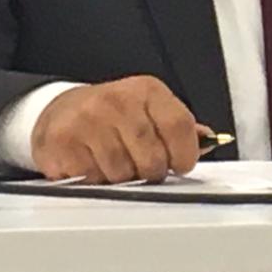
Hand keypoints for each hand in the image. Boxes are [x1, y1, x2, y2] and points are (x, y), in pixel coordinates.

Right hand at [30, 76, 201, 183]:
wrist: (61, 110)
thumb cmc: (112, 114)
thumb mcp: (149, 110)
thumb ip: (177, 127)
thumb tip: (209, 140)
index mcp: (147, 91)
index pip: (179, 126)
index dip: (185, 154)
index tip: (181, 165)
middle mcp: (118, 100)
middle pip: (152, 158)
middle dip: (152, 172)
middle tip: (143, 168)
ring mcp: (89, 120)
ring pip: (122, 174)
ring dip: (122, 179)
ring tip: (115, 163)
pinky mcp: (64, 140)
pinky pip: (92, 179)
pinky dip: (95, 180)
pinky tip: (92, 164)